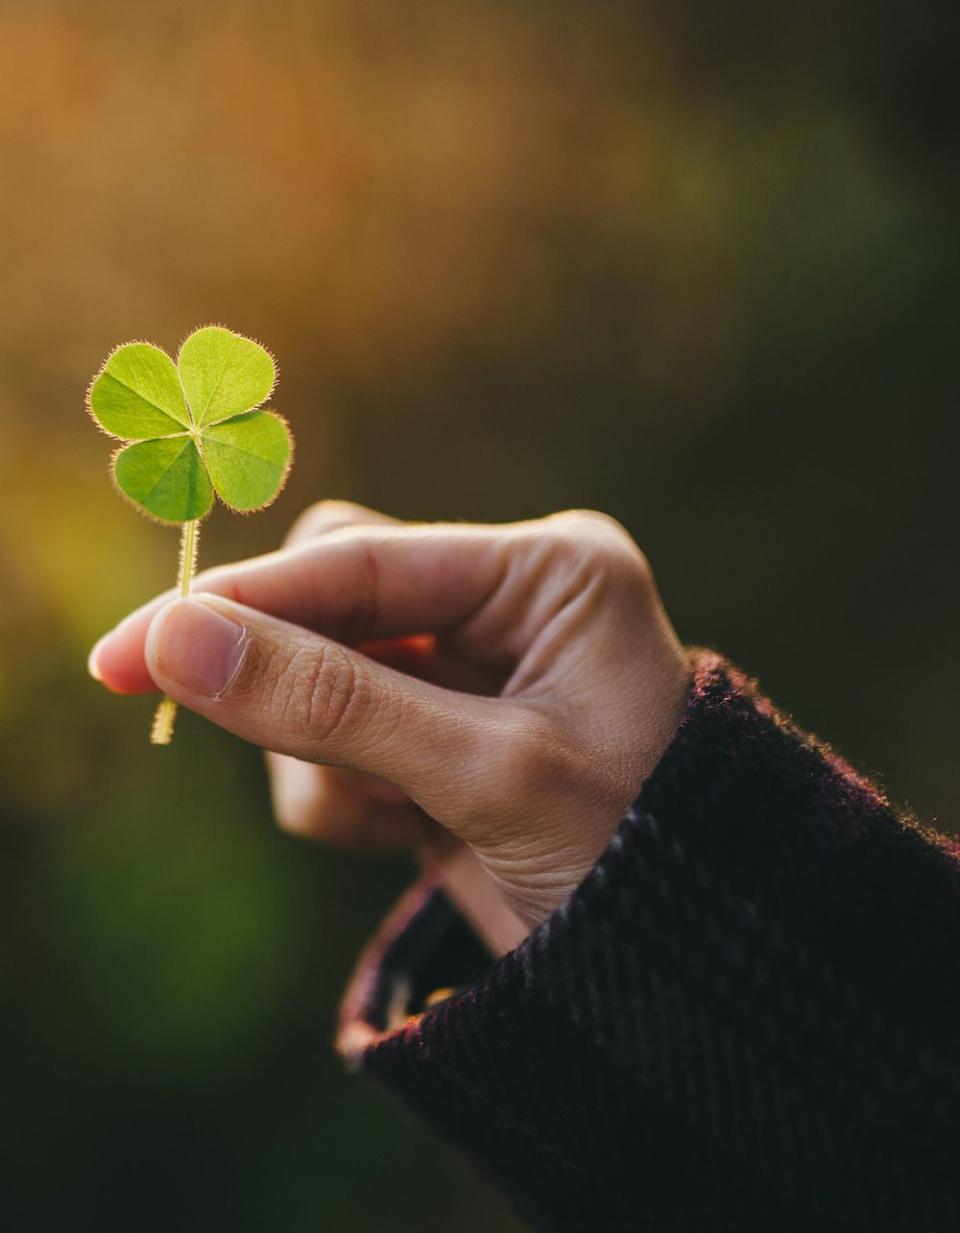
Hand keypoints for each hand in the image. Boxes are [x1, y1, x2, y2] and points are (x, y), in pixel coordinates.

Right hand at [89, 503, 690, 933]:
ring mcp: (470, 669)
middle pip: (329, 600)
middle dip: (290, 681)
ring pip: (319, 673)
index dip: (240, 605)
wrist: (690, 976)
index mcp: (548, 573)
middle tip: (249, 739)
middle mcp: (507, 602)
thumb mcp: (484, 775)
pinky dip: (339, 793)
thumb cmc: (635, 862)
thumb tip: (174, 641)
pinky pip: (336, 735)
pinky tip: (402, 834)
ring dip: (320, 757)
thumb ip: (331, 705)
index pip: (362, 560)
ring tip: (387, 819)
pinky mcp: (438, 732)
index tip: (131, 650)